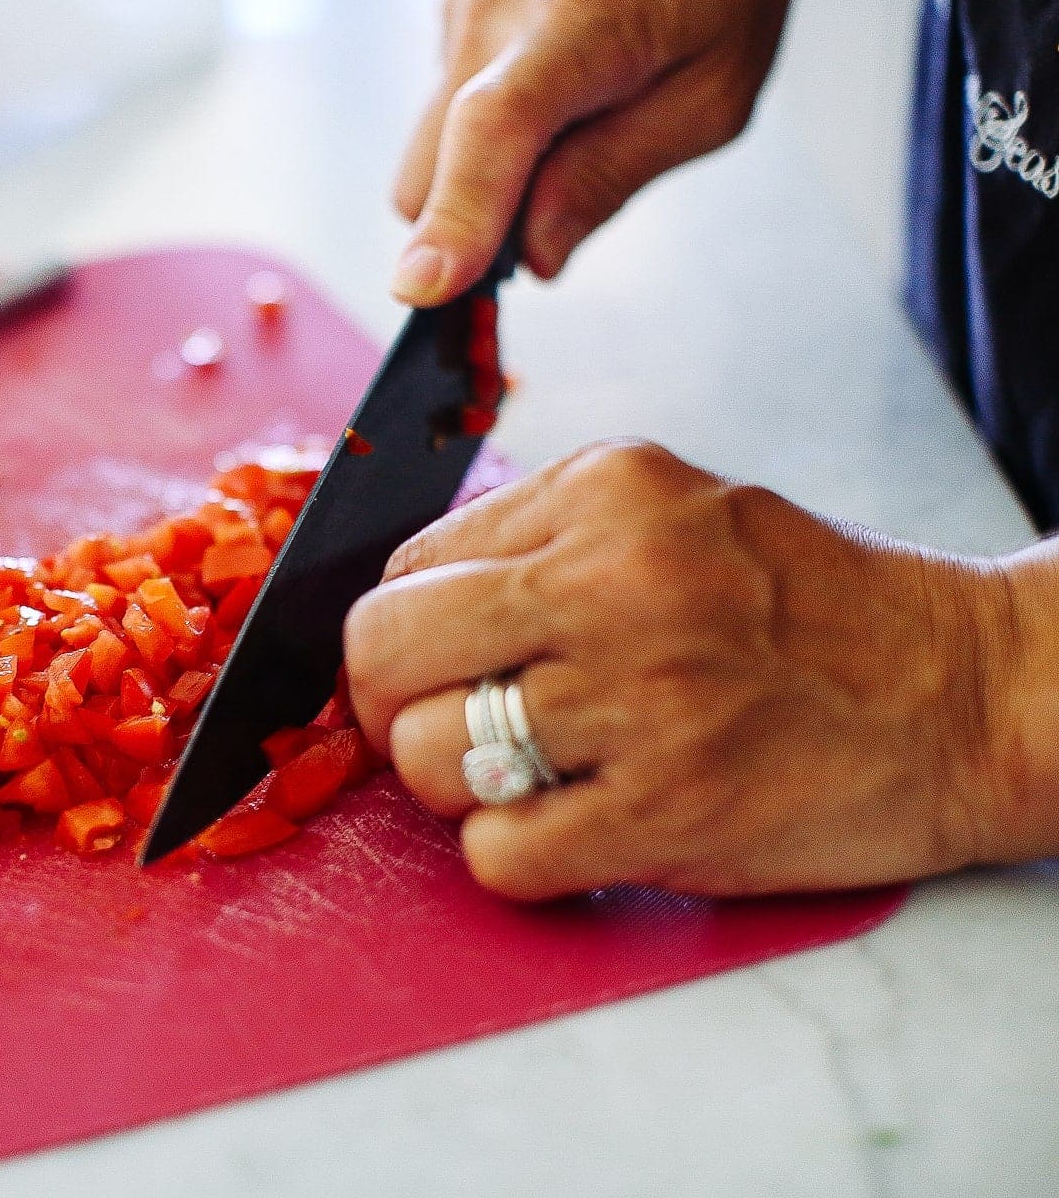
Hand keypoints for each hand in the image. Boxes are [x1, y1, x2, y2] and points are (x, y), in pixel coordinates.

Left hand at [343, 440, 1040, 900]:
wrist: (967, 690)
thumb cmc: (814, 612)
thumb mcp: (673, 513)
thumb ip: (540, 543)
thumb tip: (407, 606)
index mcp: (603, 492)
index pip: (405, 569)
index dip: (406, 636)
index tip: (441, 670)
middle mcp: (610, 581)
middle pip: (382, 651)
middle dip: (388, 706)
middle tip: (439, 732)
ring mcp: (640, 698)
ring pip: (425, 758)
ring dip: (458, 789)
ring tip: (535, 779)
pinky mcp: (670, 812)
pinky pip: (498, 855)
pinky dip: (516, 858)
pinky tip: (578, 829)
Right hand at [391, 0, 789, 303]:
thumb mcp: (711, 94)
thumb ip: (613, 177)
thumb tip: (534, 256)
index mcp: (574, 26)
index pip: (493, 130)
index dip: (457, 217)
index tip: (423, 288)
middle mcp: (491, 7)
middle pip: (424, 174)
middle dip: (470, 216)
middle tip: (558, 195)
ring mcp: (455, 3)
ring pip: (427, 141)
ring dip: (484, 162)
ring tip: (575, 106)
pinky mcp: (444, 3)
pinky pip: (442, 96)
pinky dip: (487, 112)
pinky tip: (555, 71)